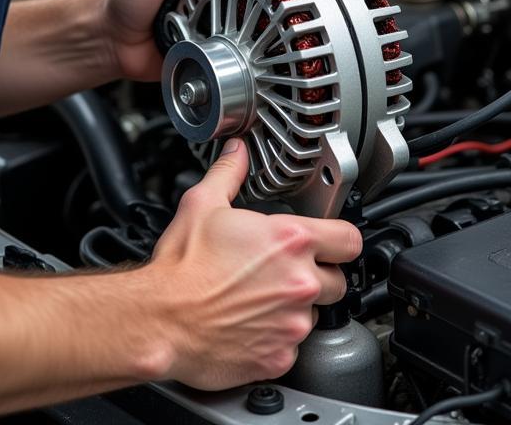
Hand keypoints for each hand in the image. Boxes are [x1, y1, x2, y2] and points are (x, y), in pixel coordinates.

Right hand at [144, 140, 361, 389]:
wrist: (160, 320)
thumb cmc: (181, 268)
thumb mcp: (203, 204)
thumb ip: (229, 173)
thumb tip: (237, 153)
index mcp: (291, 240)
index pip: (350, 239)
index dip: (340, 239)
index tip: (329, 242)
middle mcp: (300, 282)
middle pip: (337, 279)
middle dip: (317, 274)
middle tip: (286, 270)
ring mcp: (293, 323)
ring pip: (316, 314)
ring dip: (297, 307)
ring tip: (262, 297)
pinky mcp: (280, 357)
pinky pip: (293, 346)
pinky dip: (278, 338)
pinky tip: (252, 324)